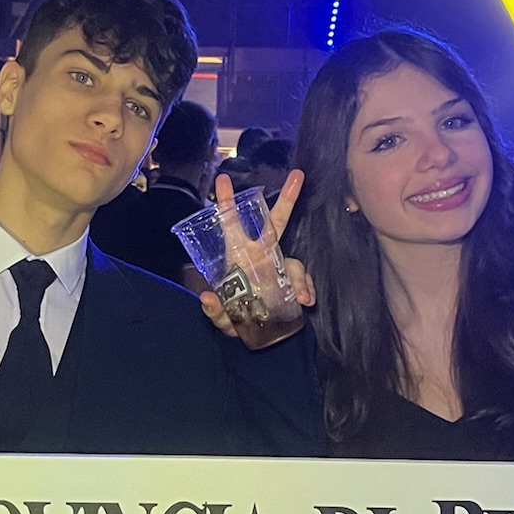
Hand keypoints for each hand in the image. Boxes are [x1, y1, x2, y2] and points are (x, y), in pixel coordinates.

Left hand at [197, 167, 315, 348]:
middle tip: (297, 176)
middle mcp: (262, 255)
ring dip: (300, 276)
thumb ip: (215, 311)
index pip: (232, 224)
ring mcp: (279, 269)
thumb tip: (207, 298)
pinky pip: (303, 283)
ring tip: (301, 295)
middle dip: (287, 199)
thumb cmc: (236, 317)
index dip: (227, 202)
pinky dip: (306, 290)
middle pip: (276, 223)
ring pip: (294, 261)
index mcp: (239, 254)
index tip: (223, 179)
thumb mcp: (223, 318)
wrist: (258, 337)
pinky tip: (306, 301)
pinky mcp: (293, 285)